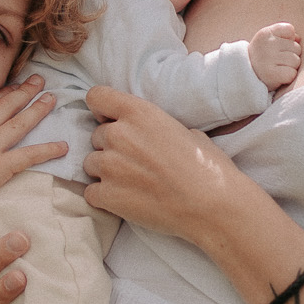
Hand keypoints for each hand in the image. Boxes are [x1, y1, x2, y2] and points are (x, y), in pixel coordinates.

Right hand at [0, 77, 64, 225]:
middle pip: (4, 106)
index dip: (1, 94)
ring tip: (52, 99)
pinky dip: (47, 150)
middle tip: (39, 80)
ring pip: (19, 123)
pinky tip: (62, 146)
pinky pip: (28, 156)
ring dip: (37, 109)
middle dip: (23, 91)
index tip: (14, 85)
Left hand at [83, 85, 249, 252]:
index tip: (110, 120)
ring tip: (132, 183)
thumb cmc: (207, 167)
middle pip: (97, 136)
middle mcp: (119, 135)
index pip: (97, 96)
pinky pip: (90, 192)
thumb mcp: (185, 130)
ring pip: (91, 164)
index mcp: (139, 113)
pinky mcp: (107, 195)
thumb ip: (156, 127)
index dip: (102, 110)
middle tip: (135, 162)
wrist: (213, 206)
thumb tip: (150, 134)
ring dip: (105, 172)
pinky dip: (104, 197)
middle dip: (111, 147)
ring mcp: (110, 166)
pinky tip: (126, 199)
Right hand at [249, 22, 300, 91]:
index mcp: (265, 34)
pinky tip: (278, 77)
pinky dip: (288, 77)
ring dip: (290, 67)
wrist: (243, 77)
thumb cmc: (260, 58)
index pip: (290, 30)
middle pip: (297, 47)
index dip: (288, 40)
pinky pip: (292, 74)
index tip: (277, 47)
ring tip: (277, 69)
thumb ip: (283, 36)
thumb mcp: (267, 42)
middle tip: (276, 61)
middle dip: (291, 55)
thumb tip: (299, 38)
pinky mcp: (272, 74)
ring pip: (296, 61)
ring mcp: (268, 59)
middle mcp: (266, 44)